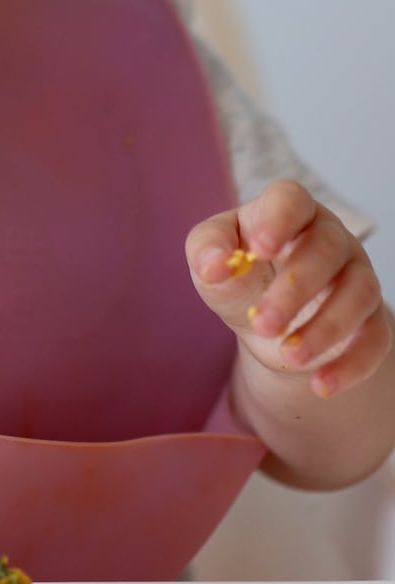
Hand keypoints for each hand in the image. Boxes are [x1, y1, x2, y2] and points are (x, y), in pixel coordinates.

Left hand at [187, 178, 390, 398]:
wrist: (268, 322)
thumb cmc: (240, 276)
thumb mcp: (212, 259)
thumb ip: (206, 251)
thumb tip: (213, 266)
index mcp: (287, 211)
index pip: (291, 199)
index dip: (279, 219)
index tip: (258, 249)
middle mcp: (330, 237)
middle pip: (326, 249)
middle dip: (294, 289)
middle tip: (262, 322)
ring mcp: (356, 275)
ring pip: (359, 292)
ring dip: (326, 327)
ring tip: (289, 355)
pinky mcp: (371, 318)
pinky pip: (376, 338)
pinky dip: (352, 364)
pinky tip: (320, 384)